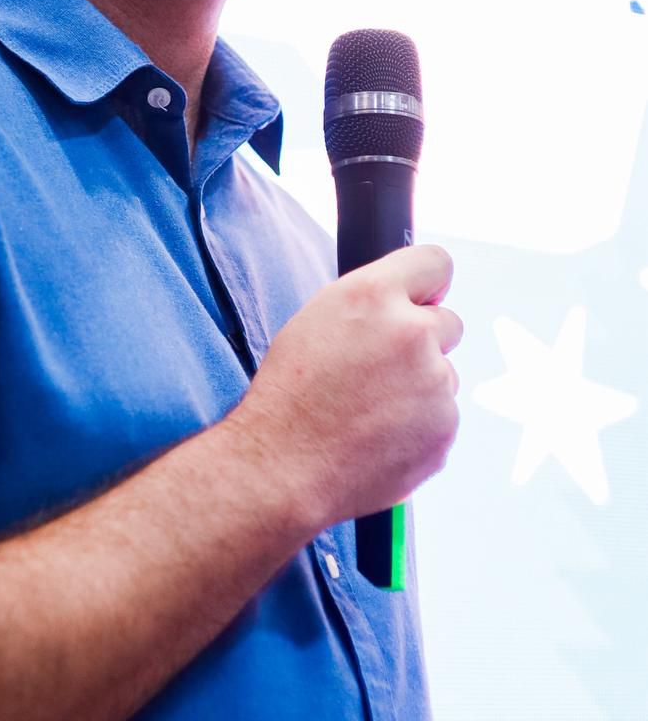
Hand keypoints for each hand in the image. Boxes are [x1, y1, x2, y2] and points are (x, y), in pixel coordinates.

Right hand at [230, 245, 461, 533]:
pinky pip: (441, 418)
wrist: (282, 467)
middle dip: (424, 340)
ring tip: (369, 410)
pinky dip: (419, 426)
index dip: (428, 284)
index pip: (435, 263)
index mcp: (373, 295)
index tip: (424, 298)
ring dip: (419, 387)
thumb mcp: (317, 320)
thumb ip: (372, 303)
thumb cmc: (290, 393)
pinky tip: (378, 436)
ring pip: (443, 375)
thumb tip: (413, 302)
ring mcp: (433, 383)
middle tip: (382, 367)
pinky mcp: (443, 430)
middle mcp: (411, 332)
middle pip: (448, 323)